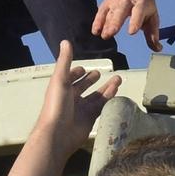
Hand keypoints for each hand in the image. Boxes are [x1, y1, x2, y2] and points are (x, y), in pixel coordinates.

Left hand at [1, 40, 120, 175]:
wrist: (58, 134)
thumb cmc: (56, 105)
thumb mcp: (60, 79)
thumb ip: (65, 61)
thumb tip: (66, 41)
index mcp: (61, 89)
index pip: (69, 78)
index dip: (75, 72)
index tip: (82, 68)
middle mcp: (71, 99)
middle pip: (83, 87)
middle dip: (91, 80)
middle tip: (100, 73)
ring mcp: (81, 110)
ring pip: (95, 96)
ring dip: (106, 88)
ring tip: (118, 79)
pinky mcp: (90, 119)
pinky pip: (101, 107)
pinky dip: (109, 99)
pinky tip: (117, 92)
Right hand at [92, 0, 160, 49]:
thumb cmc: (144, 4)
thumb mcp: (152, 16)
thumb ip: (153, 34)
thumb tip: (157, 48)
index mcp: (142, 3)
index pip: (139, 12)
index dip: (135, 21)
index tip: (132, 32)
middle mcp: (128, 1)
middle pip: (121, 11)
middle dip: (115, 22)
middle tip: (111, 33)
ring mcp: (116, 1)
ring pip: (110, 12)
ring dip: (105, 24)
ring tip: (103, 35)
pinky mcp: (107, 3)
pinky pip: (101, 12)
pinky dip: (97, 21)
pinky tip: (95, 30)